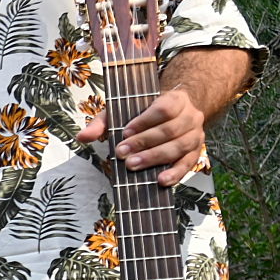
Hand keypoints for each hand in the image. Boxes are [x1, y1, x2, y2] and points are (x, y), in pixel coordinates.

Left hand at [80, 87, 208, 185]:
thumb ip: (103, 122)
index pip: (163, 108)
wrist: (176, 113)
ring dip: (155, 158)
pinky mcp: (196, 152)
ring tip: (133, 165)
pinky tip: (160, 180)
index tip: (125, 132)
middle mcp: (191, 116)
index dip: (144, 121)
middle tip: (123, 154)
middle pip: (170, 130)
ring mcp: (196, 135)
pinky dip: (175, 173)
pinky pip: (188, 164)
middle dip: (144, 143)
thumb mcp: (122, 110)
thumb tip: (82, 137)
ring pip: (179, 147)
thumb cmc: (145, 113)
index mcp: (175, 99)